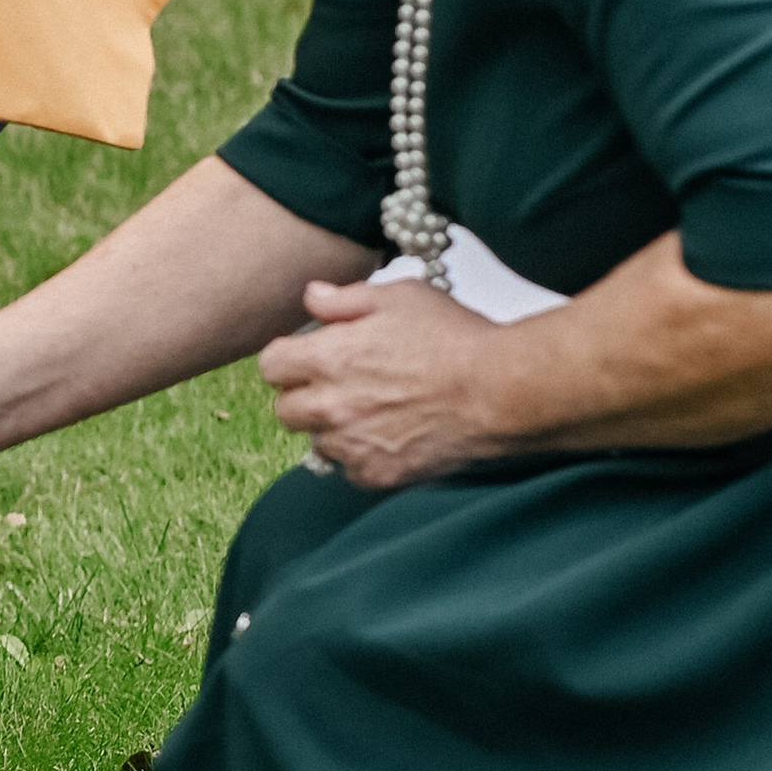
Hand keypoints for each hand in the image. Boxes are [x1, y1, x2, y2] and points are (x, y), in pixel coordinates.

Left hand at [258, 277, 505, 487]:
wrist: (500, 391)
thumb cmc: (456, 340)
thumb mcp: (399, 296)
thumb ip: (346, 298)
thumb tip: (313, 296)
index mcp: (327, 358)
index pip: (270, 366)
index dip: (289, 358)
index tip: (308, 356)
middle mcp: (330, 406)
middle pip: (286, 410)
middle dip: (306, 396)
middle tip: (342, 384)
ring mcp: (351, 445)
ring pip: (318, 442)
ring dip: (335, 428)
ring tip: (376, 409)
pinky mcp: (376, 474)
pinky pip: (350, 469)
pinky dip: (364, 455)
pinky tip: (394, 433)